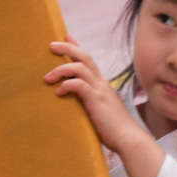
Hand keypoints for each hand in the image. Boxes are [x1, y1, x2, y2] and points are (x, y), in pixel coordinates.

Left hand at [45, 37, 147, 156]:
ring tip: (47, 77)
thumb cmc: (112, 130)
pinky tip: (58, 93)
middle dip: (67, 48)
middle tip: (51, 45)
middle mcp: (101, 83)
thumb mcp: (98, 112)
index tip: (65, 37)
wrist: (128, 139)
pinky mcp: (96, 100)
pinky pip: (79, 84)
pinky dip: (66, 85)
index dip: (76, 47)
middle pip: (84, 57)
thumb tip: (73, 104)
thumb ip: (87, 104)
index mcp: (102, 85)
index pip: (88, 60)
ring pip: (80, 67)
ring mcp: (100, 90)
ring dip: (61, 69)